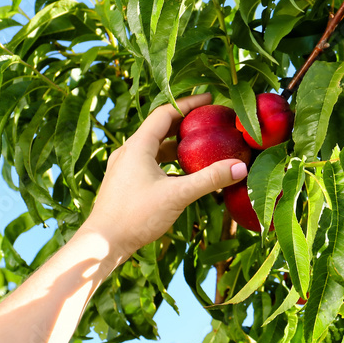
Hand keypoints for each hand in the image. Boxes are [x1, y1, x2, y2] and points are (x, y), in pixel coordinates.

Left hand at [82, 92, 247, 258]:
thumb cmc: (136, 216)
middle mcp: (128, 151)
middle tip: (208, 120)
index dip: (188, 104)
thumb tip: (241, 166)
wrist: (103, 244)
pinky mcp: (124, 182)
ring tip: (199, 144)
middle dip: (185, 122)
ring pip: (154, 146)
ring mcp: (124, 167)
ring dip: (175, 143)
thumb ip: (210, 179)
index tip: (209, 99)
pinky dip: (167, 160)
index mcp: (138, 145)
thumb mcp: (178, 195)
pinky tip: (181, 172)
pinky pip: (149, 161)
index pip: (165, 113)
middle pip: (159, 128)